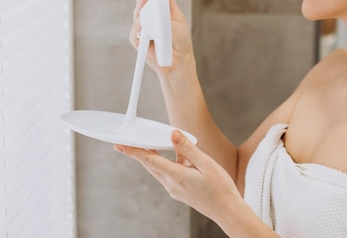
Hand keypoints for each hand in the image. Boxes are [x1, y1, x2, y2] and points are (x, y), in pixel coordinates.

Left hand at [114, 131, 242, 221]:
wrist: (227, 211)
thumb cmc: (220, 188)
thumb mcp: (206, 164)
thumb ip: (188, 149)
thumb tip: (173, 134)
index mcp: (176, 176)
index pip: (149, 160)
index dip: (133, 151)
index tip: (119, 145)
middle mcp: (171, 184)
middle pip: (150, 165)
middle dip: (139, 153)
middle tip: (127, 143)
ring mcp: (175, 190)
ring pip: (160, 170)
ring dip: (155, 157)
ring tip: (156, 144)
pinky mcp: (180, 192)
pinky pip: (169, 174)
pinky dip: (169, 164)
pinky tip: (181, 158)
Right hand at [128, 0, 192, 69]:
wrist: (178, 60)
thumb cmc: (179, 39)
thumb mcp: (176, 17)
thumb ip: (167, 3)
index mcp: (157, 8)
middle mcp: (146, 15)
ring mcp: (140, 27)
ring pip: (138, 12)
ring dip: (143, 4)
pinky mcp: (136, 39)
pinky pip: (136, 29)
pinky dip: (141, 25)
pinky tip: (145, 21)